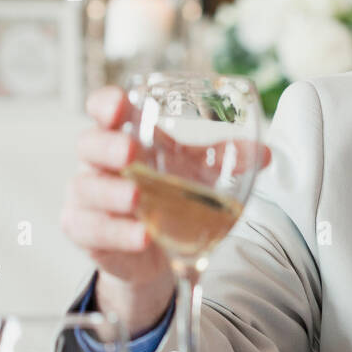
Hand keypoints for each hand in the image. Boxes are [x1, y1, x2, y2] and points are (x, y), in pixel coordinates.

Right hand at [60, 86, 270, 335]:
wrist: (151, 248)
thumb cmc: (166, 192)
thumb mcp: (195, 171)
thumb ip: (225, 158)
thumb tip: (265, 154)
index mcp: (123, 134)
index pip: (103, 109)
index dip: (106, 103)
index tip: (120, 104)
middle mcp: (99, 162)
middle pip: (89, 144)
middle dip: (107, 147)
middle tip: (131, 152)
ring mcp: (88, 197)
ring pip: (86, 189)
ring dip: (112, 193)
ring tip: (137, 198)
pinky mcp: (86, 231)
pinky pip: (93, 229)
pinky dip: (119, 232)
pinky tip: (142, 235)